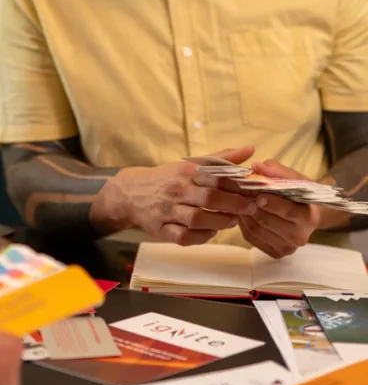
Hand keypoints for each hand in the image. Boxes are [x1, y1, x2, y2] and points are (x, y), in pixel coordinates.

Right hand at [90, 146, 255, 244]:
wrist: (132, 192)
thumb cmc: (168, 178)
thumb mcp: (190, 164)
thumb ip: (221, 158)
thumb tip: (250, 148)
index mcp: (184, 172)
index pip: (214, 177)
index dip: (236, 185)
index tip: (253, 190)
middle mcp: (176, 191)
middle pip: (208, 199)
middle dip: (233, 205)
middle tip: (250, 208)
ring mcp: (167, 211)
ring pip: (197, 219)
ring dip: (219, 222)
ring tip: (232, 221)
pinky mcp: (161, 229)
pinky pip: (183, 236)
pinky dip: (200, 236)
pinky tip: (211, 231)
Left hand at [238, 160, 319, 258]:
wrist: (303, 213)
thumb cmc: (297, 192)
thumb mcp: (293, 177)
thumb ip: (276, 171)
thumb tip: (257, 166)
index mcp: (309, 217)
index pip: (289, 211)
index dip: (272, 202)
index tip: (258, 194)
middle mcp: (299, 236)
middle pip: (269, 221)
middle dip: (252, 205)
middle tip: (240, 192)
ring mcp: (286, 247)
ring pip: (257, 229)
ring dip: (244, 212)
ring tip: (238, 198)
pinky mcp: (273, 252)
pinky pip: (251, 237)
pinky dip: (243, 223)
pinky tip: (241, 211)